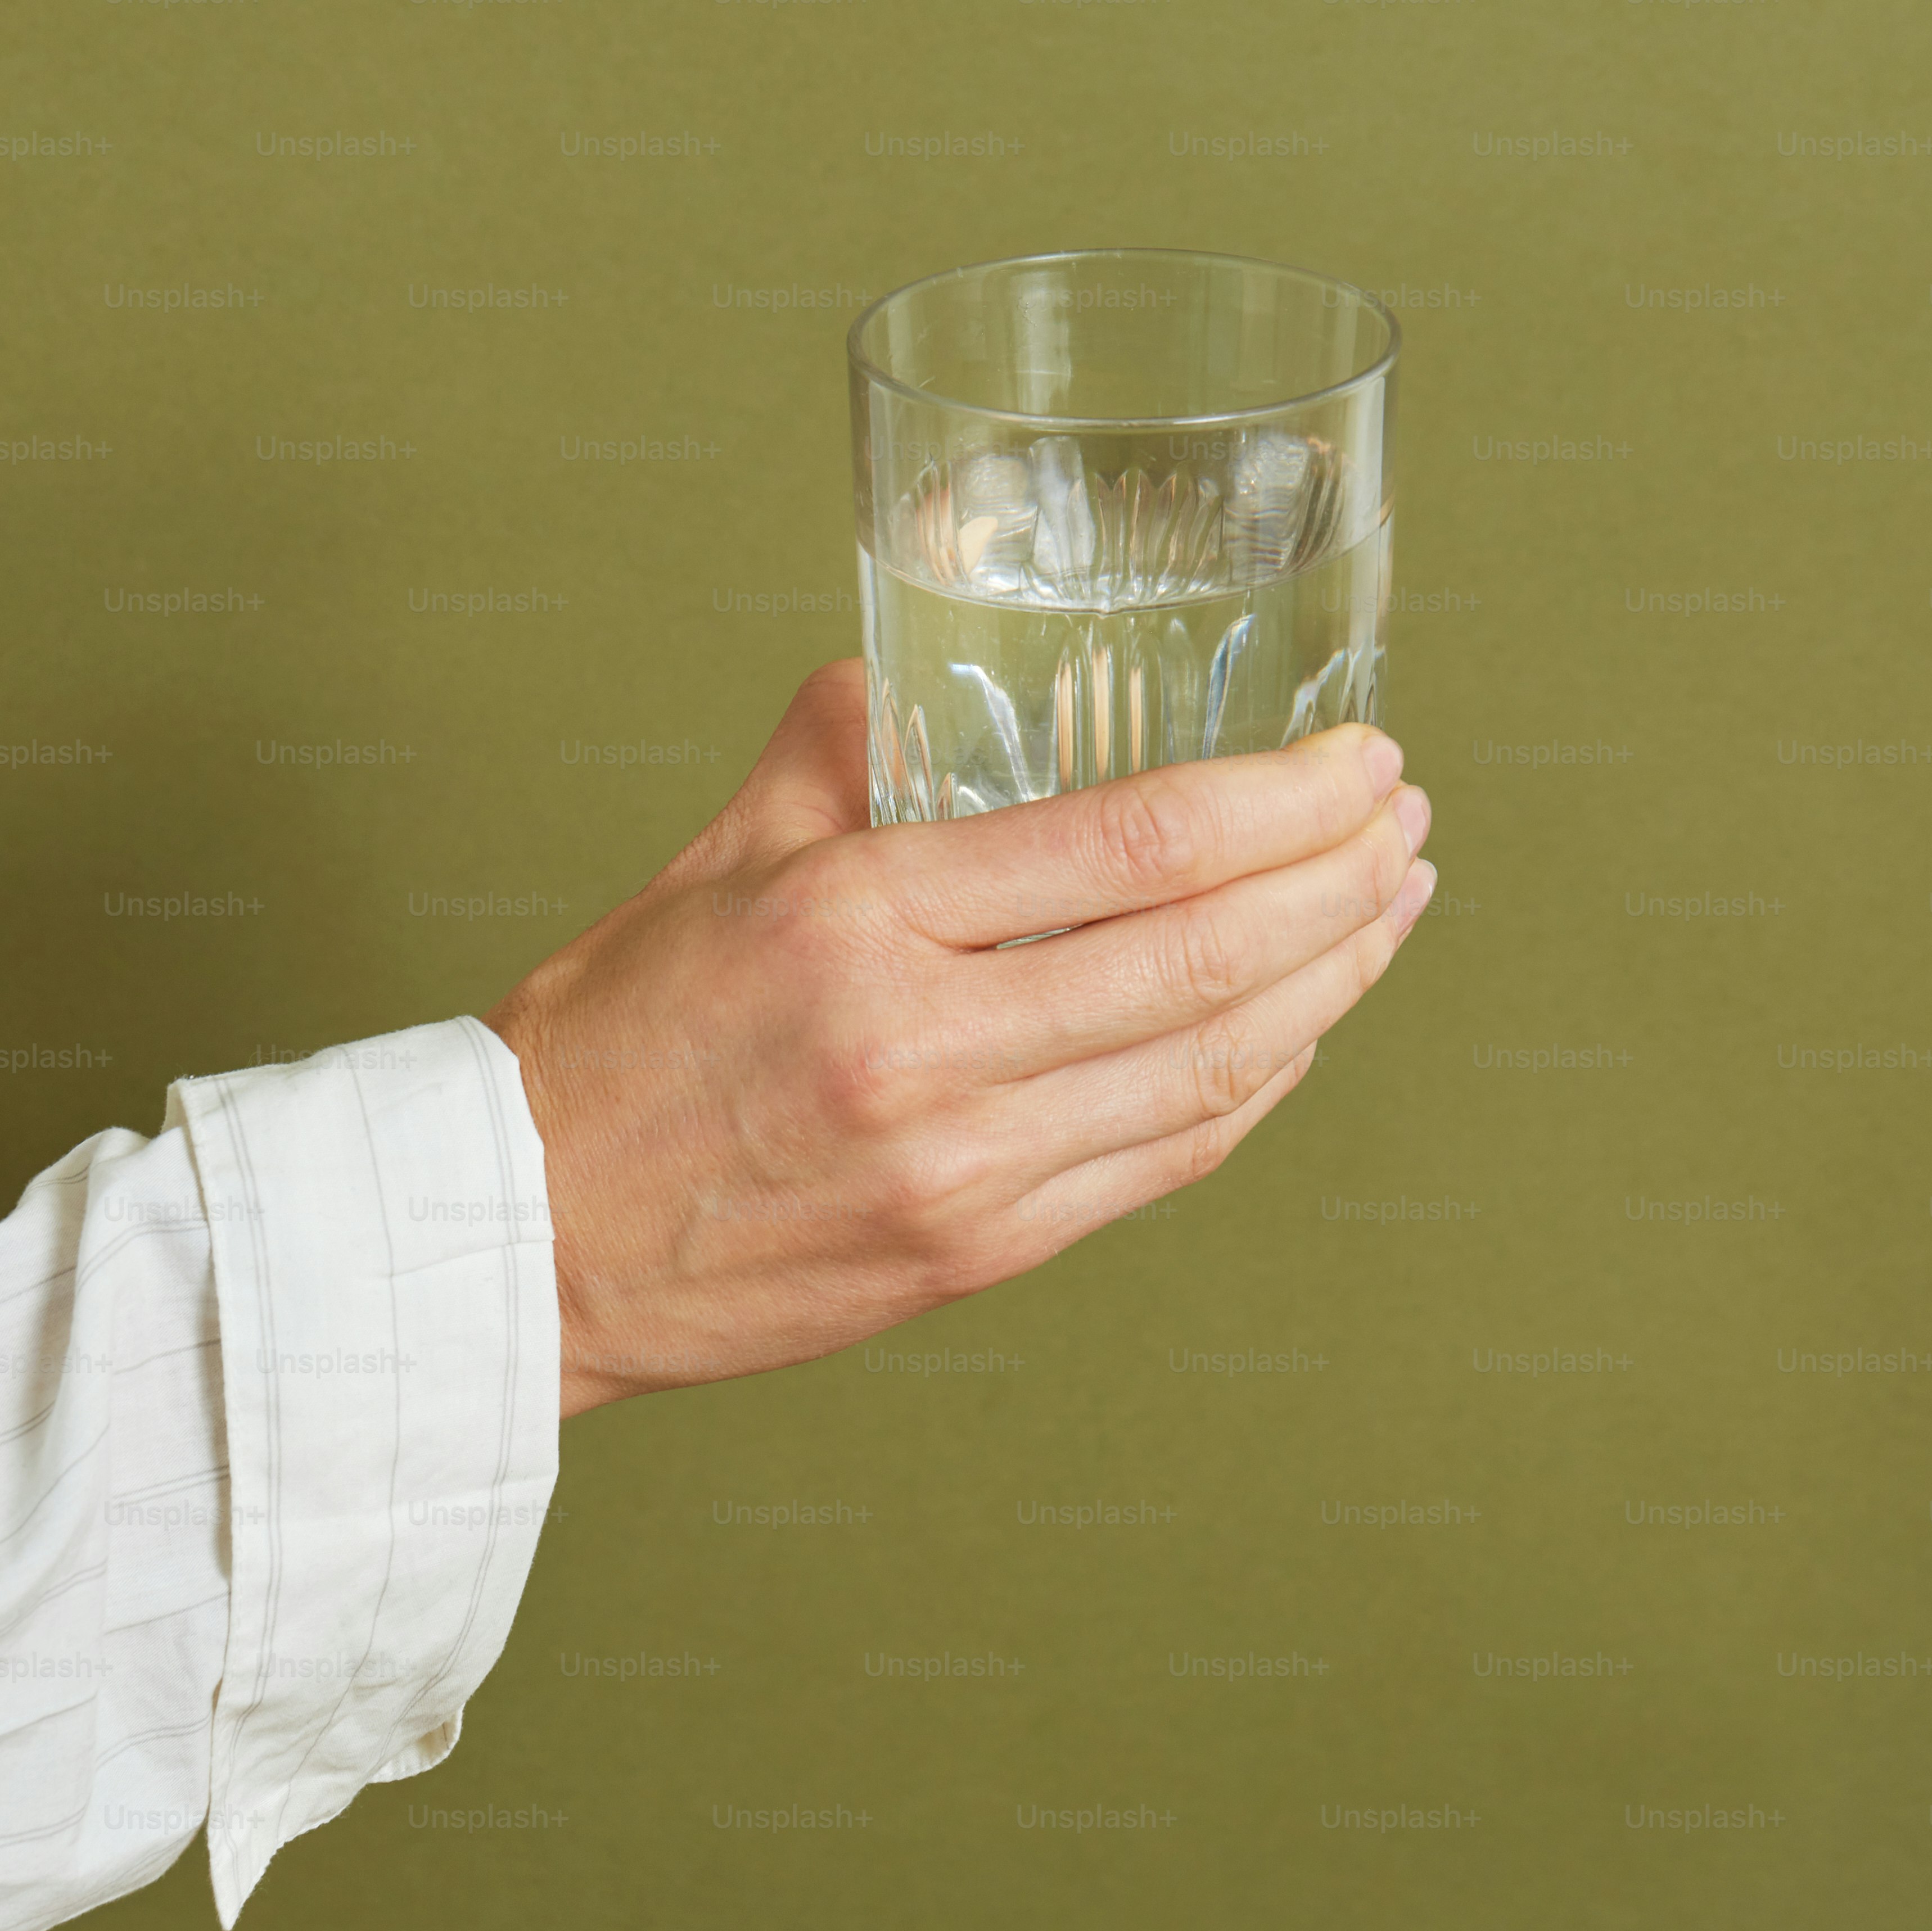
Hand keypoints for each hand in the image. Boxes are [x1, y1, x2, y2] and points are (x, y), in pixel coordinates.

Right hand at [484, 658, 1435, 1416]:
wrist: (523, 1234)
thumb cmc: (606, 1041)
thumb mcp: (710, 863)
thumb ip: (831, 755)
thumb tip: (912, 678)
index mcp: (860, 918)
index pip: (1135, 843)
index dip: (1282, 800)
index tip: (1360, 760)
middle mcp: (925, 1046)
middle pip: (1205, 957)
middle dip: (1341, 881)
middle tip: (1409, 822)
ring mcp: (962, 1165)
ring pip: (1210, 1068)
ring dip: (1330, 982)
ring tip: (1393, 910)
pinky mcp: (974, 1252)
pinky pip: (1161, 1162)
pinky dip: (1252, 1089)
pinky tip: (1299, 1029)